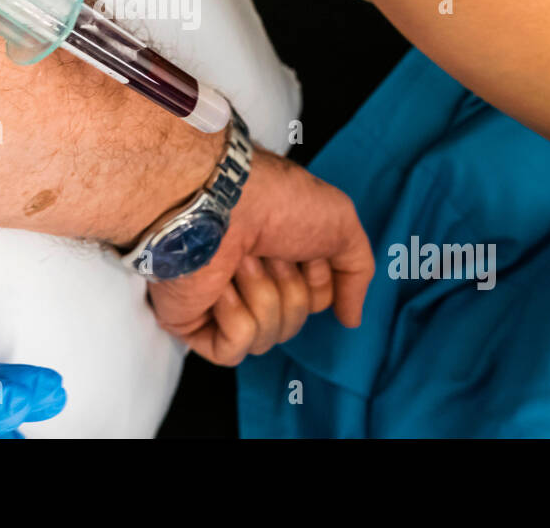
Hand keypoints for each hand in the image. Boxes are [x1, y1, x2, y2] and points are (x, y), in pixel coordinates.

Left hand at [148, 151, 372, 365]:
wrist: (221, 200)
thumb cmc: (277, 202)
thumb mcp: (341, 223)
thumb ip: (357, 270)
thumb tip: (350, 318)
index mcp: (279, 256)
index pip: (316, 300)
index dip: (318, 281)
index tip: (304, 251)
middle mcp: (250, 279)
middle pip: (294, 321)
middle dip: (290, 289)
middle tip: (269, 253)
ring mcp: (220, 301)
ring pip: (268, 337)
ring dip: (262, 296)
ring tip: (240, 261)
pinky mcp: (193, 321)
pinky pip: (235, 348)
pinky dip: (236, 316)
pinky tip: (221, 286)